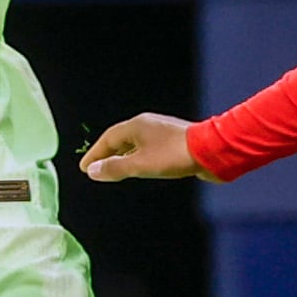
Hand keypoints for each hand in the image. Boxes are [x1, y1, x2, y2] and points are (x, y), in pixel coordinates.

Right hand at [79, 113, 207, 182]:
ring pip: (135, 144)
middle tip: (95, 168)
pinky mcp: (174, 141)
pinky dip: (137, 158)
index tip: (84, 167)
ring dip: (122, 156)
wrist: (212, 150)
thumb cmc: (175, 155)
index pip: (108, 139)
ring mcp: (162, 132)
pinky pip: (148, 149)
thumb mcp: (140, 165)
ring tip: (114, 169)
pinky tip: (140, 167)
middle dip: (106, 154)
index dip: (95, 154)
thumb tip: (92, 170)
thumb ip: (115, 168)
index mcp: (137, 126)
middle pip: (120, 139)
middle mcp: (148, 125)